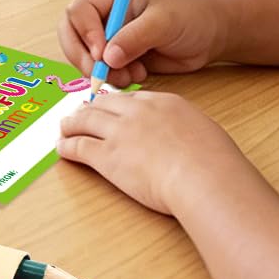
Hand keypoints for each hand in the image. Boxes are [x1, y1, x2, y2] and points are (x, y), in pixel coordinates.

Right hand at [57, 0, 229, 84]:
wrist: (212, 36)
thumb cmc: (191, 18)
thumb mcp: (163, 23)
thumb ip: (134, 38)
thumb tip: (107, 58)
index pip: (79, 11)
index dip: (85, 34)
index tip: (101, 55)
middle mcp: (104, 12)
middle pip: (71, 33)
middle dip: (83, 57)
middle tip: (101, 75)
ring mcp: (109, 34)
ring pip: (84, 55)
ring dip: (102, 71)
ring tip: (131, 76)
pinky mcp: (118, 54)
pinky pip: (102, 69)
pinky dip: (114, 77)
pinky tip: (138, 75)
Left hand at [59, 89, 254, 217]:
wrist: (205, 178)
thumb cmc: (216, 164)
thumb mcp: (205, 133)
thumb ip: (188, 130)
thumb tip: (188, 139)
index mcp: (162, 103)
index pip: (131, 99)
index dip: (116, 105)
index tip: (110, 109)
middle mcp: (136, 112)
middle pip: (103, 105)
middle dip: (89, 109)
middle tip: (80, 114)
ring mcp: (118, 132)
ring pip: (84, 121)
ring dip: (71, 124)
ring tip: (64, 127)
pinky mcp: (106, 156)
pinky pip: (79, 147)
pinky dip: (67, 147)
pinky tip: (62, 149)